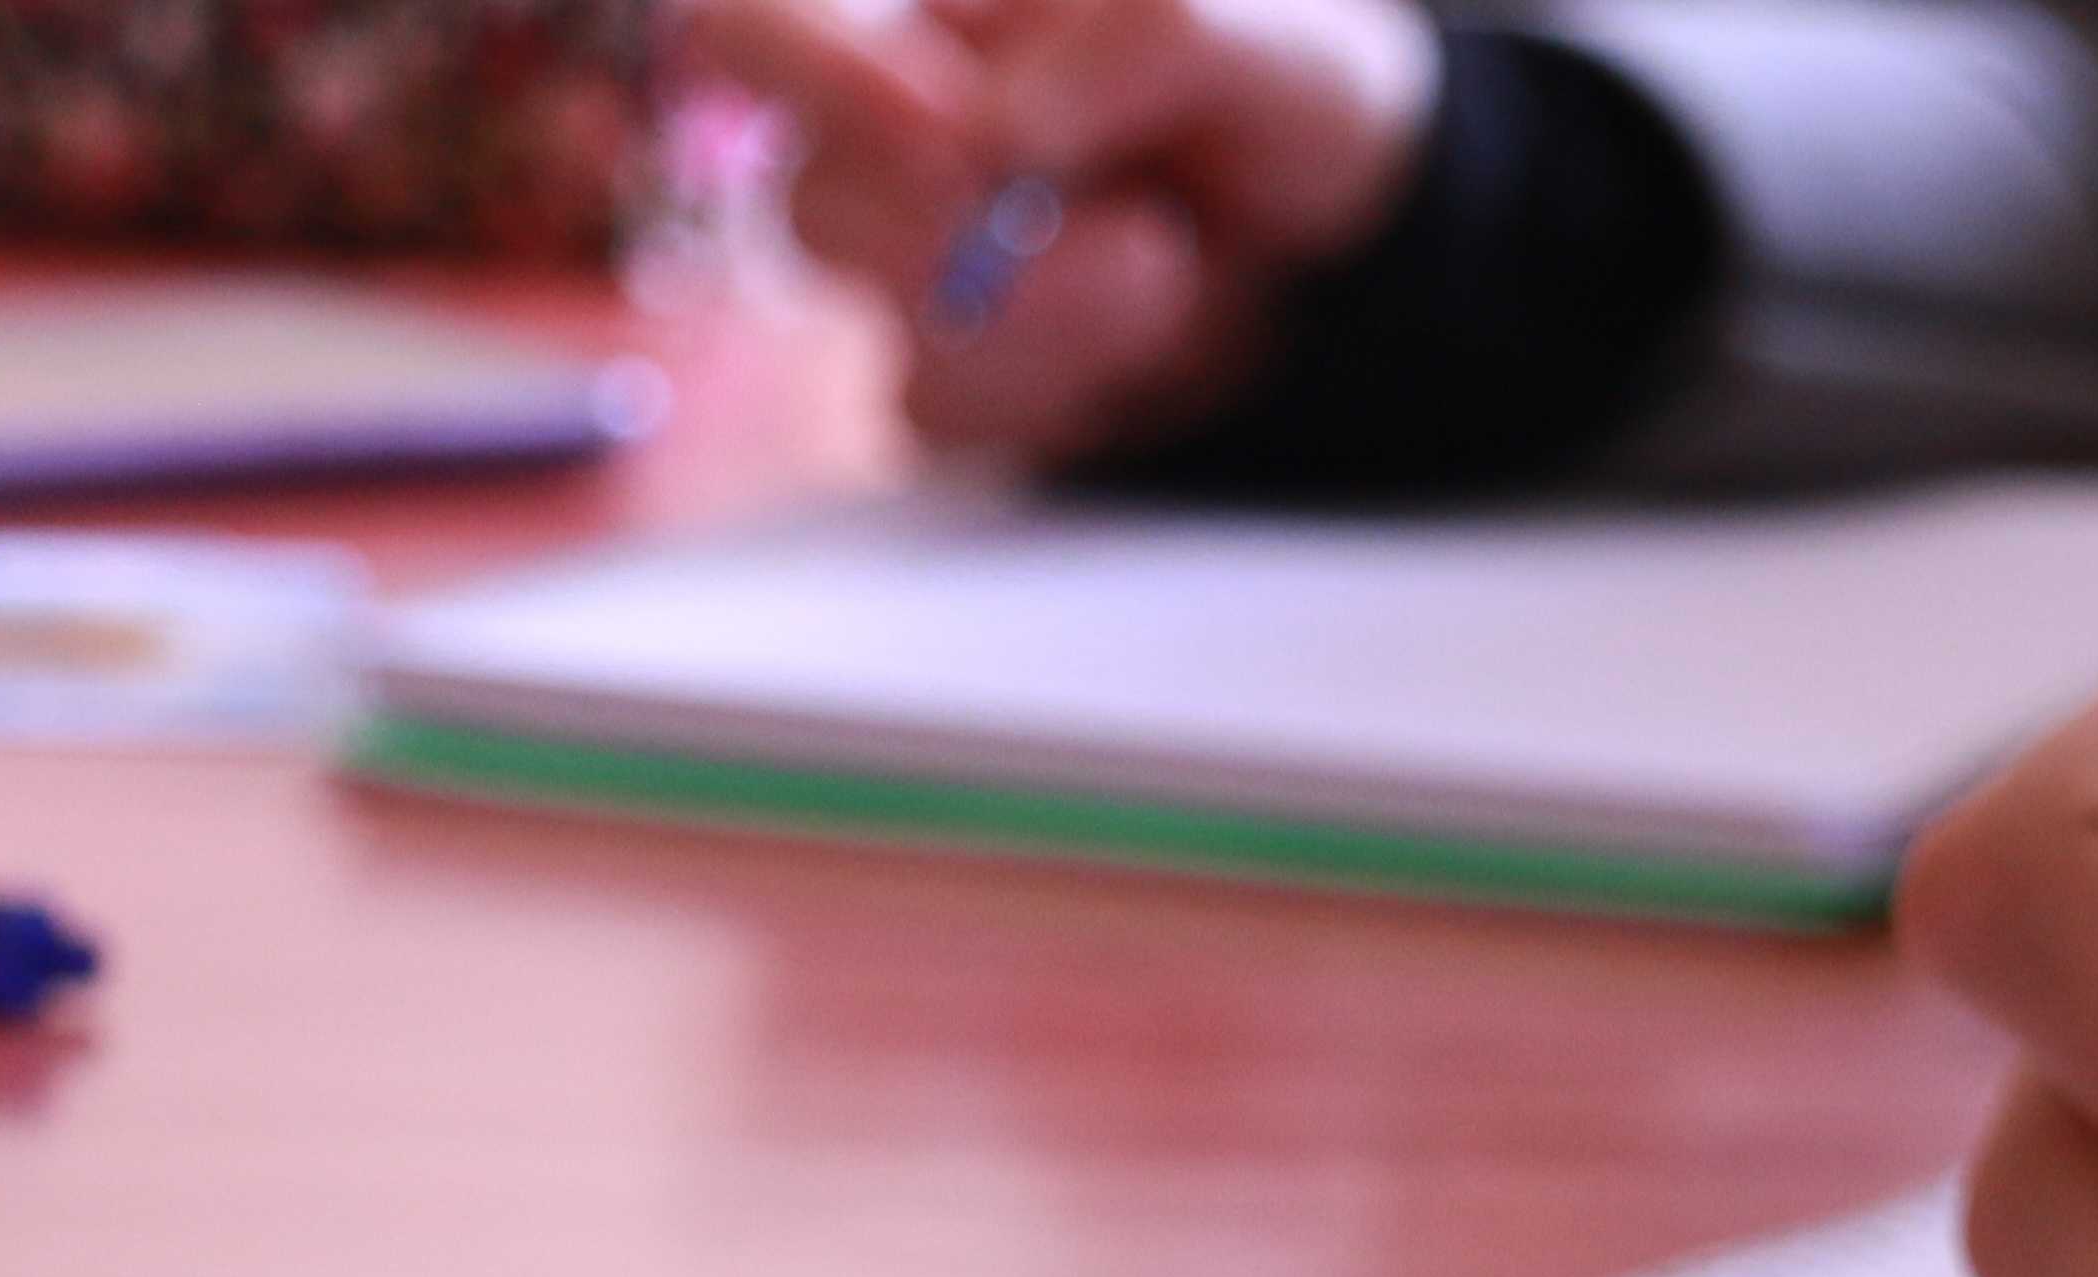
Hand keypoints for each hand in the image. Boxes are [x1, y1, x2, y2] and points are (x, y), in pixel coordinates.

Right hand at [685, 0, 1437, 461]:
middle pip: (819, 213)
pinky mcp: (956, 369)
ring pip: (898, 334)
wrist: (1342, 220)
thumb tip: (994, 134)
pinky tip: (1145, 328)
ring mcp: (912, 261)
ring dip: (1058, 325)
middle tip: (1147, 241)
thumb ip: (1138, 41)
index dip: (818, 80)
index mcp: (926, 18)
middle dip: (990, 254)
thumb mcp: (1262, 31)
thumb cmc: (1279, 82)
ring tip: (1169, 262)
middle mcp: (884, 133)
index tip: (959, 144)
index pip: (755, 28)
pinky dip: (1068, 388)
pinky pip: (952, 416)